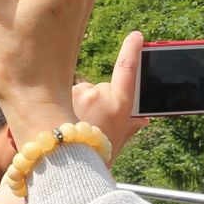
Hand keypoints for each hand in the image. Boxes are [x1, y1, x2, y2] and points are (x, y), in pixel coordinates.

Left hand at [71, 30, 147, 156]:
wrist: (66, 168)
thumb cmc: (96, 156)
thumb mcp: (119, 142)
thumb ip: (131, 126)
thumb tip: (144, 118)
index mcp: (119, 105)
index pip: (127, 70)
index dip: (132, 50)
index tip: (136, 36)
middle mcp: (99, 95)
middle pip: (100, 89)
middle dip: (97, 102)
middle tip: (93, 125)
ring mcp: (77, 93)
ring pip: (80, 94)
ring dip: (78, 106)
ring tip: (75, 127)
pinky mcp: (58, 96)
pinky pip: (64, 97)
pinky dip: (63, 106)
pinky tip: (61, 122)